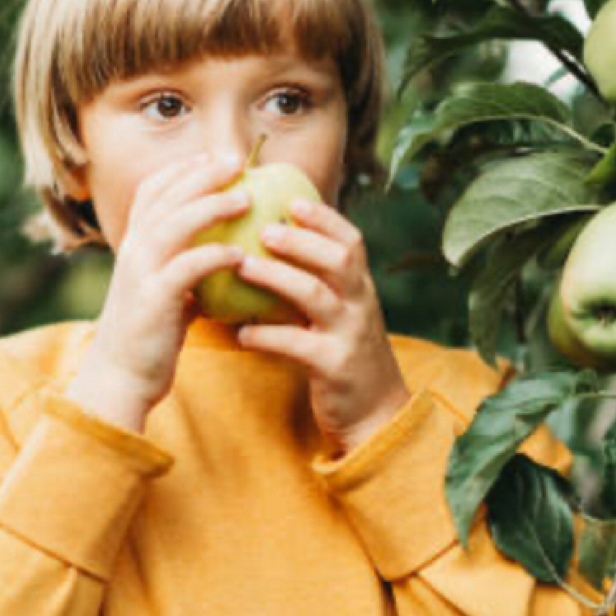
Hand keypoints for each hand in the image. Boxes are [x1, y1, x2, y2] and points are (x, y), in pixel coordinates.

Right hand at [86, 155, 250, 409]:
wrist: (120, 379)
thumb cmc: (149, 337)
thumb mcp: (164, 293)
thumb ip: (185, 270)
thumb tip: (222, 258)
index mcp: (134, 245)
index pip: (152, 191)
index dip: (181, 169)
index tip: (213, 157)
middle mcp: (133, 251)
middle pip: (166, 196)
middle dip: (203, 174)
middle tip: (238, 161)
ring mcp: (140, 274)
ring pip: (175, 224)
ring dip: (212, 205)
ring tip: (246, 198)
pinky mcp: (154, 301)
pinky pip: (187, 268)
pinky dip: (214, 256)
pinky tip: (241, 254)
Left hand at [235, 199, 411, 456]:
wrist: (375, 415)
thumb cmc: (344, 355)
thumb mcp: (341, 315)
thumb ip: (317, 283)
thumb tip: (268, 249)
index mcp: (361, 287)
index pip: (350, 241)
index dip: (323, 218)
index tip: (292, 200)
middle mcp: (360, 305)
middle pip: (337, 259)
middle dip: (300, 240)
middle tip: (263, 228)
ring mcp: (349, 335)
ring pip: (316, 295)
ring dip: (277, 277)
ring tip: (243, 267)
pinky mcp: (334, 367)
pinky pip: (297, 345)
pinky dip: (266, 335)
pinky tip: (240, 333)